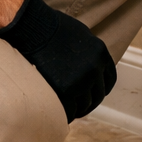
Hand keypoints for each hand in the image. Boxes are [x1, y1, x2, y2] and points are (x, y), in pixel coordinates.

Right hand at [0, 0, 115, 121]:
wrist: (32, 29)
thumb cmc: (51, 28)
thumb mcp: (80, 35)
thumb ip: (90, 52)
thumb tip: (92, 64)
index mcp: (100, 54)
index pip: (108, 80)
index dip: (99, 89)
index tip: (91, 93)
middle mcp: (94, 69)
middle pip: (97, 95)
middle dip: (88, 101)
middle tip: (77, 105)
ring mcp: (81, 81)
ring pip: (84, 105)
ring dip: (76, 109)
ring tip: (65, 108)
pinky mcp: (65, 91)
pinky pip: (69, 110)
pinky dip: (65, 113)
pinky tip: (57, 111)